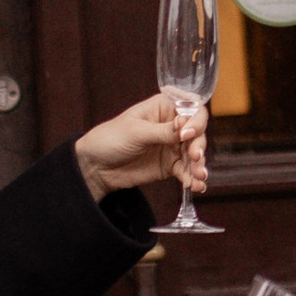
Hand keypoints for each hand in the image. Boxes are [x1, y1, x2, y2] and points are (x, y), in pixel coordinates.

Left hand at [79, 94, 200, 201]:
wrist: (95, 167)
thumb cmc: (110, 138)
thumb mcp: (136, 132)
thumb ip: (163, 131)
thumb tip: (186, 124)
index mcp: (164, 108)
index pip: (192, 110)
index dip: (196, 122)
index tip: (188, 135)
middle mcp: (173, 126)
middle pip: (197, 134)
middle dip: (199, 147)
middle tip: (194, 157)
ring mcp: (172, 147)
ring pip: (194, 154)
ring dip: (199, 166)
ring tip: (198, 178)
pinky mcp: (170, 166)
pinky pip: (186, 171)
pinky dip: (192, 179)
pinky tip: (195, 187)